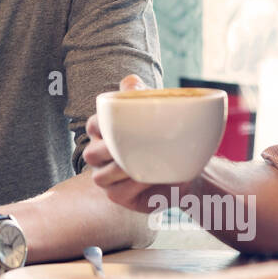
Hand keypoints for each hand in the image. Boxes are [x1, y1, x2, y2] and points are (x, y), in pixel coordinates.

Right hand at [83, 75, 196, 211]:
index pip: (93, 126)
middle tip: (131, 144)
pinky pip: (117, 193)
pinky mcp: (119, 196)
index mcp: (105, 134)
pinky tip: (150, 177)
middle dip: (108, 149)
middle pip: (90, 153)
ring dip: (121, 170)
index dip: (101, 124)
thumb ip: (140, 97)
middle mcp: (101, 157)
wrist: (187, 167)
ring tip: (145, 163)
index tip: (120, 123)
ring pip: (100, 176)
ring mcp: (108, 179)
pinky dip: (133, 185)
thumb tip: (130, 82)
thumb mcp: (155, 115)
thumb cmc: (165, 138)